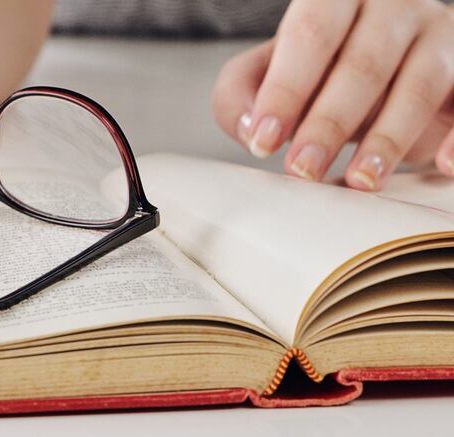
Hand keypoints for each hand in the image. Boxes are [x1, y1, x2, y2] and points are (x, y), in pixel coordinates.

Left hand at [212, 0, 453, 190]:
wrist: (380, 67)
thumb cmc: (317, 71)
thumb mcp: (266, 76)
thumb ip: (240, 94)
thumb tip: (252, 130)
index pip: (312, 33)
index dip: (286, 88)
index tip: (264, 140)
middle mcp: (395, 7)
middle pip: (364, 63)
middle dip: (330, 123)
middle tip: (302, 169)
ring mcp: (440, 36)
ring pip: (420, 84)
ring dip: (388, 138)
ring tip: (359, 181)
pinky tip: (441, 165)